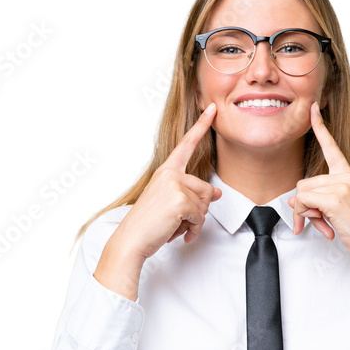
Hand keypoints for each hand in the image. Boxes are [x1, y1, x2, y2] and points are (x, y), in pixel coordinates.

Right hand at [115, 103, 221, 262]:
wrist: (132, 241)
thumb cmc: (148, 224)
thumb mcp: (172, 205)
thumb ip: (193, 195)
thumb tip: (217, 193)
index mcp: (166, 171)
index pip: (187, 145)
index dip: (201, 126)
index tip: (213, 109)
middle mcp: (170, 174)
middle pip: (206, 189)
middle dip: (199, 211)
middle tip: (178, 221)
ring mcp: (175, 185)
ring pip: (205, 205)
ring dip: (195, 222)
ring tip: (175, 227)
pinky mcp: (180, 200)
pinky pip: (200, 217)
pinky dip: (193, 230)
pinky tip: (179, 234)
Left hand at [287, 102, 349, 265]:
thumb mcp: (336, 210)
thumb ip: (315, 200)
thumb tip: (292, 199)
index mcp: (348, 175)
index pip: (331, 147)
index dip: (320, 127)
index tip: (313, 109)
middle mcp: (345, 176)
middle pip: (304, 183)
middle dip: (304, 206)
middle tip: (318, 222)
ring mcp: (341, 185)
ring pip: (301, 193)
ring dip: (305, 214)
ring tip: (325, 225)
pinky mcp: (335, 198)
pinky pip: (303, 202)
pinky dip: (306, 217)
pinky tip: (326, 228)